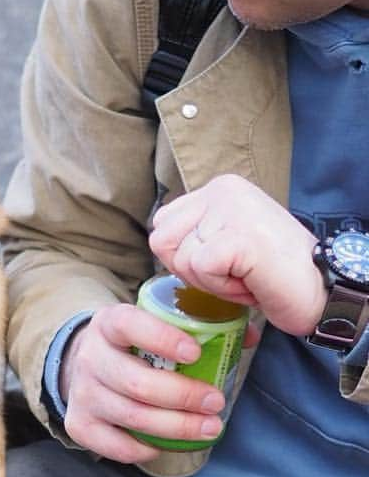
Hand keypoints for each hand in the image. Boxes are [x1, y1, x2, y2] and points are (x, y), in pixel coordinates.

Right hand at [60, 303, 226, 462]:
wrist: (84, 363)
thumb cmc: (132, 343)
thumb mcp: (155, 320)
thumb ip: (198, 323)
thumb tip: (249, 337)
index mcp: (110, 324)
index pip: (130, 326)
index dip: (162, 339)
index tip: (195, 354)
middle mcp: (90, 358)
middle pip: (136, 382)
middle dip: (183, 396)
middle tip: (215, 402)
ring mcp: (81, 394)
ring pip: (132, 416)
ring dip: (176, 427)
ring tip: (209, 427)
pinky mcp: (79, 424)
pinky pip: (113, 446)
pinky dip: (144, 448)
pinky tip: (166, 444)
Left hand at [149, 174, 325, 336]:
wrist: (318, 288)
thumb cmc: (269, 272)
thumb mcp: (223, 241)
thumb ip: (193, 233)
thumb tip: (159, 239)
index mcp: (218, 188)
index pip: (162, 225)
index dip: (182, 256)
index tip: (221, 263)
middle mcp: (223, 190)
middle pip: (163, 242)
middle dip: (191, 270)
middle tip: (233, 271)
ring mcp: (232, 209)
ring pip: (182, 258)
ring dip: (211, 281)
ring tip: (246, 274)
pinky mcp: (239, 235)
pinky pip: (202, 269)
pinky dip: (223, 287)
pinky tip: (251, 280)